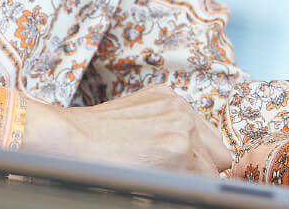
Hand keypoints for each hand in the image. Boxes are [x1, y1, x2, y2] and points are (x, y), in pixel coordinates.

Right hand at [21, 84, 234, 175]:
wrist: (70, 141)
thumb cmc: (96, 136)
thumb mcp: (136, 116)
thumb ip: (166, 126)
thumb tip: (189, 155)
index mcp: (171, 99)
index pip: (207, 138)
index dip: (199, 159)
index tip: (188, 172)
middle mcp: (181, 111)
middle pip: (219, 153)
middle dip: (204, 169)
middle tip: (174, 179)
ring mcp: (182, 131)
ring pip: (211, 172)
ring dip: (194, 180)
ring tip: (161, 181)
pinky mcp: (178, 153)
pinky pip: (200, 184)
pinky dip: (187, 190)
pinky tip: (159, 185)